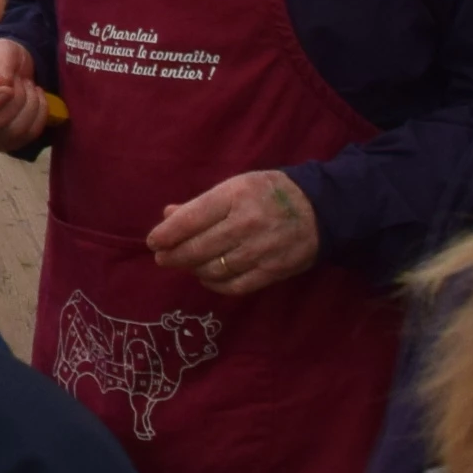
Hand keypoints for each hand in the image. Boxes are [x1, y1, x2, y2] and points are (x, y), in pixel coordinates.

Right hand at [0, 36, 51, 153]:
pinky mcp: (7, 143)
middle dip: (17, 98)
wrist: (13, 69)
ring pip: (15, 132)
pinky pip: (29, 136)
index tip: (8, 87)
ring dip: (31, 105)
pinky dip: (40, 114)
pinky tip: (37, 98)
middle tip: (20, 79)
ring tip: (29, 87)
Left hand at [147, 170, 319, 295]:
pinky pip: (235, 286)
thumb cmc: (267, 193)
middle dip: (174, 256)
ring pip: (214, 269)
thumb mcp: (234, 186)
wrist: (320, 210)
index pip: (191, 219)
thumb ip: (201, 203)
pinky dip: (215, 285)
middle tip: (162, 258)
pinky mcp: (273, 271)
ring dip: (194, 270)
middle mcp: (246, 224)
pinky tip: (207, 278)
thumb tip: (168, 216)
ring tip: (186, 264)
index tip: (153, 242)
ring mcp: (261, 250)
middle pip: (199, 248)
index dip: (167, 234)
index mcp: (234, 196)